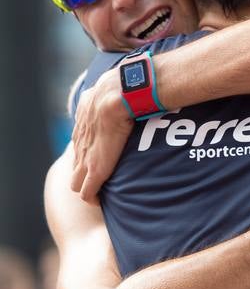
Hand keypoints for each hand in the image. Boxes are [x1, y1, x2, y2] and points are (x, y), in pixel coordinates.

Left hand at [71, 68, 133, 201]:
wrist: (118, 94)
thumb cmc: (121, 88)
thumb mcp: (111, 86)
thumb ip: (116, 93)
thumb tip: (136, 89)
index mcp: (84, 121)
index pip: (81, 143)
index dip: (88, 154)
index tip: (101, 159)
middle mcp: (80, 139)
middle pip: (74, 164)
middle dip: (82, 174)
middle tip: (98, 180)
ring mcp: (85, 155)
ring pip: (76, 180)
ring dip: (86, 188)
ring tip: (99, 193)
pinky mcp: (95, 168)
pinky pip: (87, 191)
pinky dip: (92, 197)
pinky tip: (98, 202)